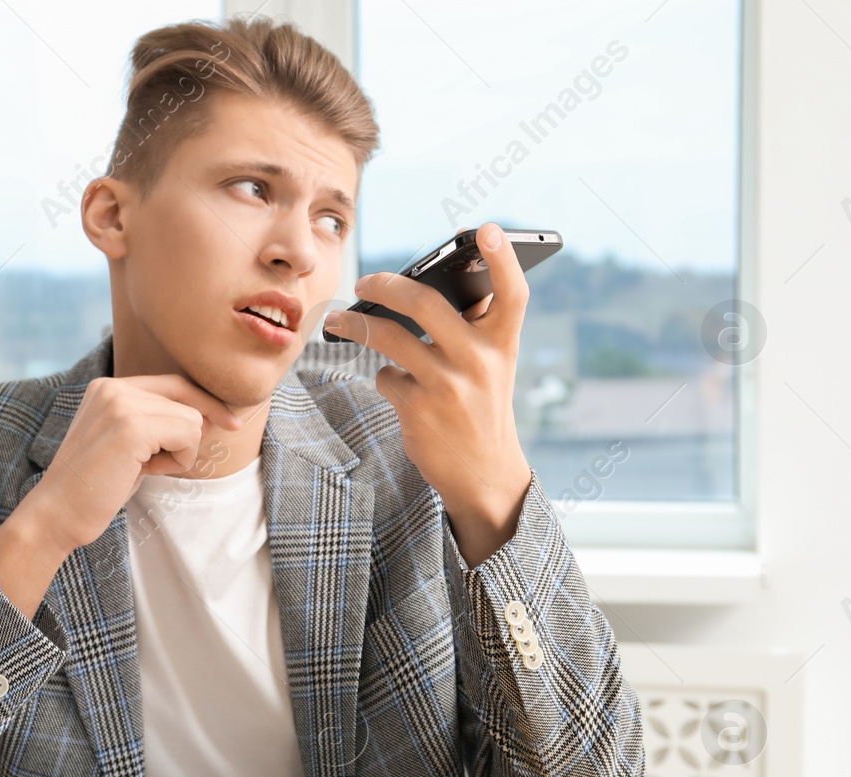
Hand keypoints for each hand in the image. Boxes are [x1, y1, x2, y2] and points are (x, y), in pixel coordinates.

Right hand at [32, 374, 241, 551]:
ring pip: (190, 418)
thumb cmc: (95, 487)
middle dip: (198, 426)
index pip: (172, 383)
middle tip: (207, 444)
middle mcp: (113, 387)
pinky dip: (179, 459)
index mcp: (107, 387)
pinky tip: (149, 472)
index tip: (230, 420)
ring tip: (147, 469)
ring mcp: (121, 404)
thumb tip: (206, 417)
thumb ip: (158, 425)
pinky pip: (188, 434)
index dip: (204, 400)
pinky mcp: (131, 426)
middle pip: (184, 395)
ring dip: (180, 451)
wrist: (58, 513)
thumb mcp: (129, 446)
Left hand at [322, 221, 532, 566]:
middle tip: (363, 281)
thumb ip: (473, 325)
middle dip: (385, 285)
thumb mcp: (492, 364)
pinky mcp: (420, 409)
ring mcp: (449, 385)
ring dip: (357, 325)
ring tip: (339, 320)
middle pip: (425, 303)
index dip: (502, 258)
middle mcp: (480, 360)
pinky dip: (385, 377)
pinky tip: (396, 386)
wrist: (484, 473)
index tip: (484, 228)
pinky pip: (385, 377)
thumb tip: (423, 281)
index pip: (511, 292)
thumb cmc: (482, 405)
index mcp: (503, 342)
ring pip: (389, 337)